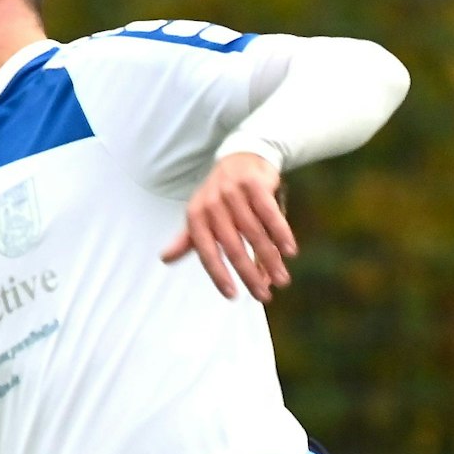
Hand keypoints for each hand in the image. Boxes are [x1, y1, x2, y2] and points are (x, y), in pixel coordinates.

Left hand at [161, 152, 292, 301]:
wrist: (241, 157)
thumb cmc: (219, 196)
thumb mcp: (200, 214)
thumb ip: (188, 239)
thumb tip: (164, 259)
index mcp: (196, 216)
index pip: (206, 252)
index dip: (219, 276)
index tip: (232, 296)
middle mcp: (212, 205)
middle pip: (233, 248)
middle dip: (249, 275)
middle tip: (263, 297)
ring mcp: (233, 193)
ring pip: (255, 234)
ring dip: (270, 260)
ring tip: (282, 280)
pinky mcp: (255, 184)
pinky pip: (270, 214)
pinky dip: (281, 234)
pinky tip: (290, 251)